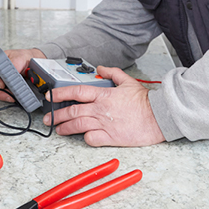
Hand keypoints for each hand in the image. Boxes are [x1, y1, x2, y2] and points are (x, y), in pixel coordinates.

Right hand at [0, 48, 45, 102]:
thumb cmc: (22, 58)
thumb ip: (13, 64)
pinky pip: (2, 96)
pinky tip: (14, 96)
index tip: (1, 84)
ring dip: (3, 95)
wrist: (31, 63)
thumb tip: (11, 72)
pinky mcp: (5, 90)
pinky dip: (8, 97)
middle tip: (8, 92)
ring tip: (13, 95)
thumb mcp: (18, 57)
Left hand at [42, 65, 165, 146]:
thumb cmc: (145, 102)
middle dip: (57, 115)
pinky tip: (82, 137)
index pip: (76, 91)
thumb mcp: (128, 81)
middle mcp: (101, 109)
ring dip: (66, 128)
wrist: (159, 117)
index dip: (60, 93)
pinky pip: (92, 139)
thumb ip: (112, 73)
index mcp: (104, 95)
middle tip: (49, 118)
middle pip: (73, 111)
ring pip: (78, 125)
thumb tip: (100, 69)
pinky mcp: (111, 137)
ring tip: (58, 130)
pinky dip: (85, 138)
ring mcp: (105, 124)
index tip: (50, 96)